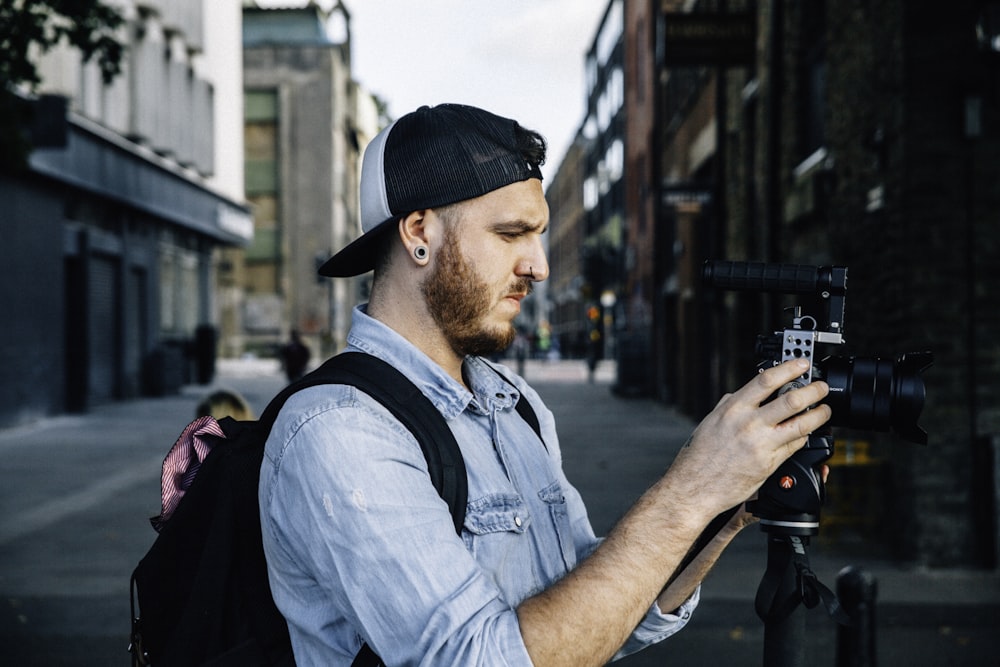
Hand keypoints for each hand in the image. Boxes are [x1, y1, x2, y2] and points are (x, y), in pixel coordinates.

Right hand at [668, 359, 831, 517]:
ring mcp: (761, 445)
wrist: (695, 486)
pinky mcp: (769, 464)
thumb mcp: (711, 421)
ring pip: (801, 424)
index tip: (801, 364)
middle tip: (821, 387)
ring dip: (819, 415)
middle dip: (813, 390)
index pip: (766, 381)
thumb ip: (731, 404)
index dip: (789, 369)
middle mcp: (748, 424)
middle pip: (791, 400)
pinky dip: (803, 436)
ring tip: (825, 410)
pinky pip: (794, 446)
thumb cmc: (700, 455)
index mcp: (733, 409)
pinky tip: (806, 432)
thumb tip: (748, 390)